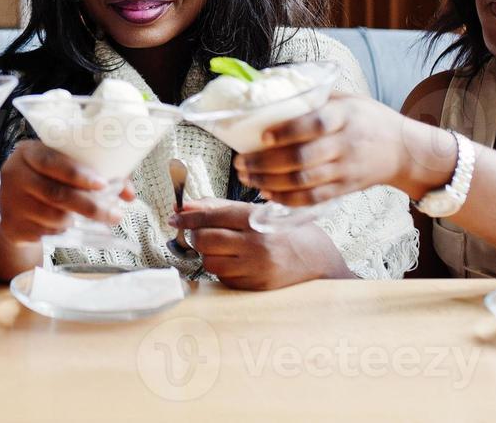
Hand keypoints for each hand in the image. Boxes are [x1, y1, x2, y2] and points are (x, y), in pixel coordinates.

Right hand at [0, 140, 133, 245]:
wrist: (14, 208)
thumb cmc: (48, 181)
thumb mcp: (64, 170)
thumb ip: (98, 176)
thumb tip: (129, 194)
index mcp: (28, 152)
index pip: (52, 161)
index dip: (78, 174)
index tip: (103, 184)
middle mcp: (15, 174)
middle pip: (57, 193)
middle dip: (90, 206)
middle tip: (115, 214)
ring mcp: (11, 202)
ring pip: (55, 216)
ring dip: (78, 220)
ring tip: (88, 218)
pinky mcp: (12, 226)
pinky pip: (47, 233)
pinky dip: (62, 231)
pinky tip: (67, 226)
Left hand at [168, 198, 347, 289]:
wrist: (320, 263)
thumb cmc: (289, 232)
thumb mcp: (260, 211)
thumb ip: (221, 207)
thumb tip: (187, 207)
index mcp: (257, 220)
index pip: (211, 216)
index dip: (188, 216)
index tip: (175, 217)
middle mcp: (256, 244)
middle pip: (204, 239)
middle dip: (196, 235)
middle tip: (200, 233)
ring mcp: (256, 268)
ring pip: (210, 261)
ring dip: (209, 254)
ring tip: (224, 247)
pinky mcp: (255, 287)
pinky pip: (223, 278)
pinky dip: (223, 269)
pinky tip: (238, 262)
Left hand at [232, 92, 446, 205]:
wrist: (405, 151)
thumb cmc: (369, 119)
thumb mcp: (348, 99)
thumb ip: (316, 98)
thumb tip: (272, 89)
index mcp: (345, 116)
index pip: (316, 124)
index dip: (288, 131)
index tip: (263, 135)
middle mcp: (345, 144)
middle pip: (302, 158)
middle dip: (265, 163)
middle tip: (240, 162)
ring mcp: (345, 170)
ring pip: (303, 182)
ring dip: (270, 182)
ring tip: (246, 177)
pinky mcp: (345, 189)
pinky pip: (313, 199)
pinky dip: (287, 198)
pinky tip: (267, 193)